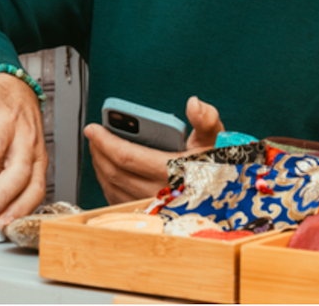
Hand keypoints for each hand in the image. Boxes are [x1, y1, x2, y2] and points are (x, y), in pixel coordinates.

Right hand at [0, 72, 46, 227]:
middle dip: (0, 194)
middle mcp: (25, 140)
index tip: (3, 224)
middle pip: (18, 170)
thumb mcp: (19, 155)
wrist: (14, 88)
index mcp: (35, 157)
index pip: (35, 187)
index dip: (21, 207)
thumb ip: (7, 180)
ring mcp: (8, 121)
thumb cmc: (17, 128)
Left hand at [84, 96, 225, 204]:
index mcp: (174, 172)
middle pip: (115, 172)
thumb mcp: (216, 139)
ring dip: (100, 167)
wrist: (225, 196)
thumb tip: (194, 104)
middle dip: (98, 151)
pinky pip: (117, 202)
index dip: (105, 142)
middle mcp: (162, 193)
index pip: (128, 157)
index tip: (93, 129)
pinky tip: (107, 169)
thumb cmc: (217, 165)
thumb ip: (205, 119)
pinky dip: (108, 184)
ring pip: (113, 188)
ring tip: (98, 149)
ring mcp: (153, 207)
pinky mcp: (148, 215)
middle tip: (93, 135)